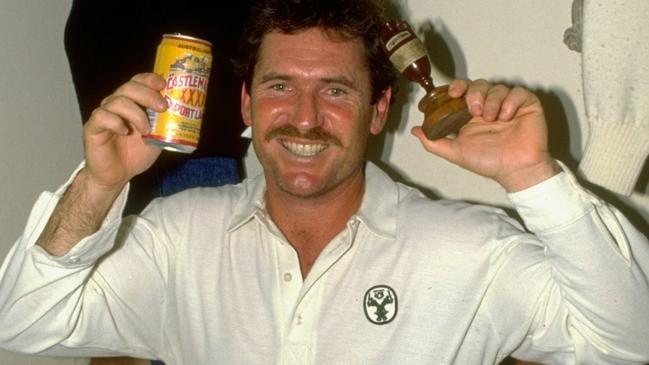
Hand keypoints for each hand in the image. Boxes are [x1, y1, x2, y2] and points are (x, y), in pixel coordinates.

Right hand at [82, 73, 166, 193]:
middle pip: (129, 87)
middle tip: (163, 107)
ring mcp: (104, 114)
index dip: (150, 79)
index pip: (138, 82)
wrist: (117, 175)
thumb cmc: (136, 154)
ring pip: (117, 101)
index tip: (164, 85)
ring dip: (136, 114)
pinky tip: (124, 131)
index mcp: (132, 103)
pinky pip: (102, 116)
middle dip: (148, 95)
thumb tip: (185, 114)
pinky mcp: (92, 127)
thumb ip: (166, 125)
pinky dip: (115, 122)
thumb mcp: (158, 138)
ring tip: (147, 130)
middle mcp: (116, 104)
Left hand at [411, 79, 559, 191]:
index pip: (463, 91)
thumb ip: (434, 142)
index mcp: (472, 114)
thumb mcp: (456, 152)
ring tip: (491, 118)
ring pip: (497, 88)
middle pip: (479, 85)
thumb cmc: (488, 162)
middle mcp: (489, 106)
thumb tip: (416, 131)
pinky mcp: (527, 105)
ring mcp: (508, 105)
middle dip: (474, 94)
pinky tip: (507, 117)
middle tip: (474, 110)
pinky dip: (510, 102)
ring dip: (492, 100)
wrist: (514, 170)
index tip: (453, 93)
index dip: (457, 87)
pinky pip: (518, 93)